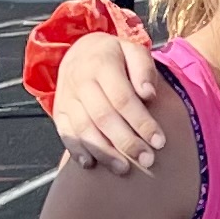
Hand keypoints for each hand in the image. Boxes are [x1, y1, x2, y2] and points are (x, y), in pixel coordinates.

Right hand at [52, 26, 168, 173]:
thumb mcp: (132, 50)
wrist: (80, 51)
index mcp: (101, 64)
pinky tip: (91, 165)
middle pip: (103, 116)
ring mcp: (67, 97)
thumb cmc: (115, 57)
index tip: (159, 142)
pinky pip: (65, 133)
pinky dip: (76, 150)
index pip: (123, 98)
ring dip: (104, 152)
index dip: (141, 122)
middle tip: (147, 160)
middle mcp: (81, 81)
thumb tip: (148, 94)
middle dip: (126, 142)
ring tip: (124, 168)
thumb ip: (144, 68)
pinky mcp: (59, 111)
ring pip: (84, 128)